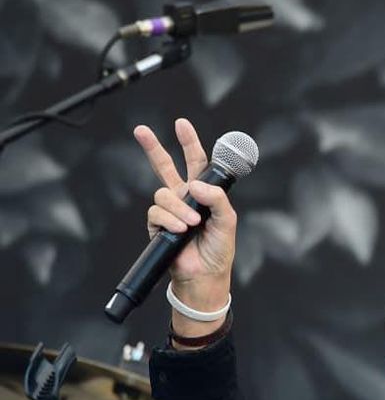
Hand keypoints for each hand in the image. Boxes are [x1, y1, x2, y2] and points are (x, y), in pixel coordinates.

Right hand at [134, 118, 236, 311]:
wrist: (205, 276)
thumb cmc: (219, 250)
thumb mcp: (227, 220)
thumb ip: (217, 198)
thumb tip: (195, 185)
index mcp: (203, 193)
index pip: (196, 163)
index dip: (189, 143)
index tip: (181, 124)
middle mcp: (184, 198)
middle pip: (164, 167)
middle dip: (153, 148)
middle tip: (141, 130)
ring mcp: (169, 211)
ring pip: (163, 194)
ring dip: (179, 208)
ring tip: (192, 224)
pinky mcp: (157, 225)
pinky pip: (157, 213)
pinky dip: (170, 221)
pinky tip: (180, 230)